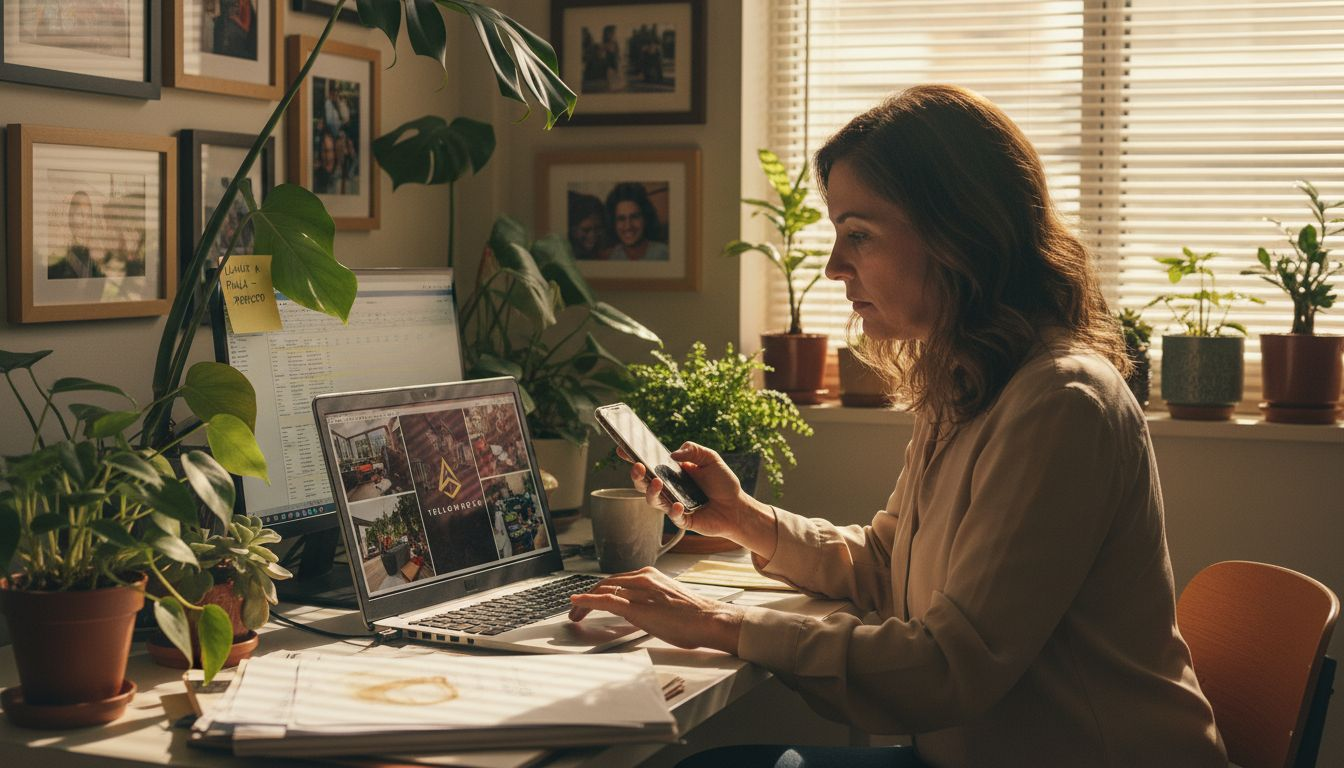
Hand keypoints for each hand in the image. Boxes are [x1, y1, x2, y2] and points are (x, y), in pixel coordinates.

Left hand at [568, 567, 743, 652]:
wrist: (708, 619)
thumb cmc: (694, 615)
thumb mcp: (668, 601)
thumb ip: (649, 601)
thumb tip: (635, 611)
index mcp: (650, 575)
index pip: (617, 581)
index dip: (599, 591)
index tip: (590, 600)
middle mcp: (643, 578)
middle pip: (605, 584)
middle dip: (588, 596)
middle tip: (576, 610)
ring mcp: (639, 590)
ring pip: (602, 591)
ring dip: (584, 602)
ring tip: (574, 614)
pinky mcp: (636, 606)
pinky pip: (604, 601)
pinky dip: (586, 602)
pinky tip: (576, 605)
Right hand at [625, 442, 743, 539]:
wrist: (737, 508)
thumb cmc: (723, 483)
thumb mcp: (711, 458)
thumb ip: (693, 450)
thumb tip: (673, 453)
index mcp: (673, 473)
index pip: (649, 464)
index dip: (633, 457)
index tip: (622, 448)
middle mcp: (669, 489)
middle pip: (644, 483)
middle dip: (636, 475)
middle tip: (637, 466)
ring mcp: (673, 504)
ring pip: (653, 500)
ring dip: (651, 492)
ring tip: (657, 482)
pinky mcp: (683, 520)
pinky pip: (673, 517)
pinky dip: (673, 511)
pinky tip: (679, 505)